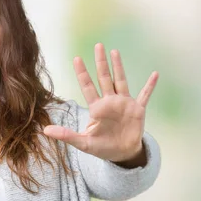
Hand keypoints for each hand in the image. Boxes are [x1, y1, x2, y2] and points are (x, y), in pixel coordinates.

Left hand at [44, 43, 158, 162]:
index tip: (77, 58)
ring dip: (119, 67)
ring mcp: (124, 104)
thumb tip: (45, 130)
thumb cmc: (103, 148)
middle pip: (104, 78)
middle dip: (101, 62)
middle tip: (98, 46)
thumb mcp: (83, 143)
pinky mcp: (137, 110)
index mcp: (97, 108)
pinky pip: (145, 95)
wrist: (123, 155)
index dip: (82, 73)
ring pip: (121, 81)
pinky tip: (155, 74)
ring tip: (115, 52)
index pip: (87, 86)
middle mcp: (110, 101)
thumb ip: (66, 135)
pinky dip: (150, 86)